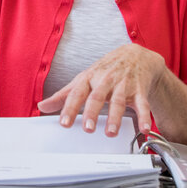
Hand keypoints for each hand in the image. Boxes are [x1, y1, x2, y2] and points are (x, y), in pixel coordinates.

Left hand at [37, 43, 163, 137]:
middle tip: (88, 128)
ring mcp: (123, 85)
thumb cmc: (107, 69)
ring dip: (115, 117)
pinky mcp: (139, 90)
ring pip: (118, 101)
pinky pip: (142, 104)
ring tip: (111, 132)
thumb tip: (42, 106)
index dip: (69, 108)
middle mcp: (105, 81)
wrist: (136, 55)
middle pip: (97, 96)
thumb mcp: (84, 78)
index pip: (77, 94)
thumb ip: (64, 95)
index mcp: (89, 78)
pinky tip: (143, 128)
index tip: (64, 123)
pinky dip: (143, 116)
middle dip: (92, 112)